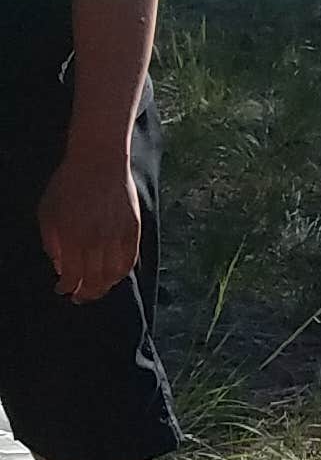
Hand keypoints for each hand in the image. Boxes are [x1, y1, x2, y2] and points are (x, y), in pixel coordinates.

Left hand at [37, 147, 140, 303]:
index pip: (72, 276)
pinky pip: (129, 260)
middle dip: (86, 293)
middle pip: (94, 281)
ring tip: (96, 289)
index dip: (67, 287)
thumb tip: (60, 266)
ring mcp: (118, 236)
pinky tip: (113, 275)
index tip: (62, 290)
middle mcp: (97, 241)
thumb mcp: (47, 212)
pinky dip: (121, 272)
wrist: (99, 161)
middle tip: (79, 297)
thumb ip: (51, 242)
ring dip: (104, 287)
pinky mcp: (134, 230)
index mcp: (73, 238)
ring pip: (114, 275)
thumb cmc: (68, 184)